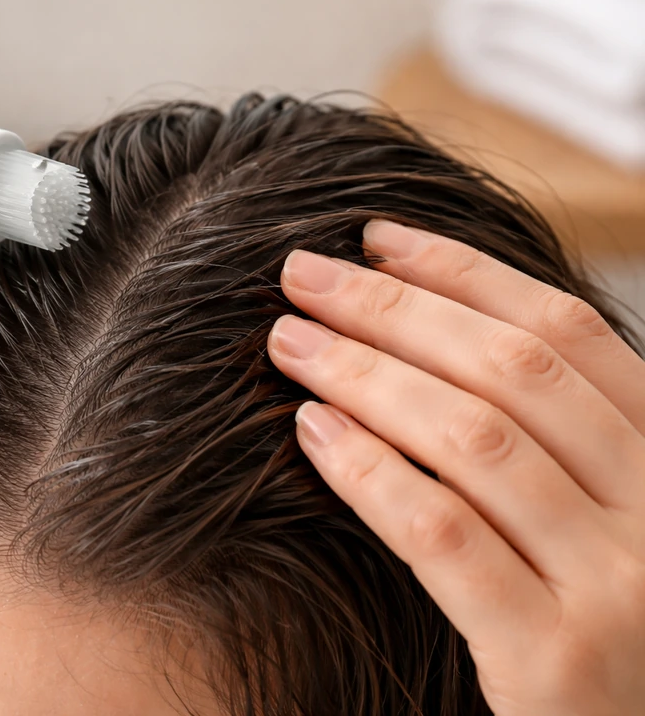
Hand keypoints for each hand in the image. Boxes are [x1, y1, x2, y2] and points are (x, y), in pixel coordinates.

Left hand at [268, 220, 644, 715]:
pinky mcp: (557, 661)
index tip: (375, 237)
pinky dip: (370, 470)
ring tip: (286, 341)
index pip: (565, 333)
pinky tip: (311, 430)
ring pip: (473, 437)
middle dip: (394, 308)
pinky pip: (443, 534)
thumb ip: (550, 448)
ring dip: (365, 373)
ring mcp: (620, 588)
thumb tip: (424, 343)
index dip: (465, 273)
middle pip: (510, 370)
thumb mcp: (604, 525)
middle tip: (300, 274)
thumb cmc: (603, 641)